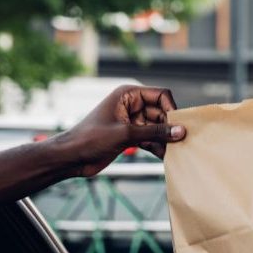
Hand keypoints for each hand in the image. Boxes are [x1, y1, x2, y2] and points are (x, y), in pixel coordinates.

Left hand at [55, 85, 184, 176]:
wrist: (71, 157)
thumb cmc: (90, 138)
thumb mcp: (126, 134)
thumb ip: (155, 132)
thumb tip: (181, 131)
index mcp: (128, 95)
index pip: (160, 95)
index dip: (172, 109)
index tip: (179, 126)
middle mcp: (132, 105)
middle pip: (162, 113)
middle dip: (170, 127)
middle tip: (180, 143)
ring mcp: (132, 122)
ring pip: (158, 128)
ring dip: (166, 140)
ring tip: (174, 153)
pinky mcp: (131, 136)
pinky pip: (152, 139)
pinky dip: (158, 147)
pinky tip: (165, 158)